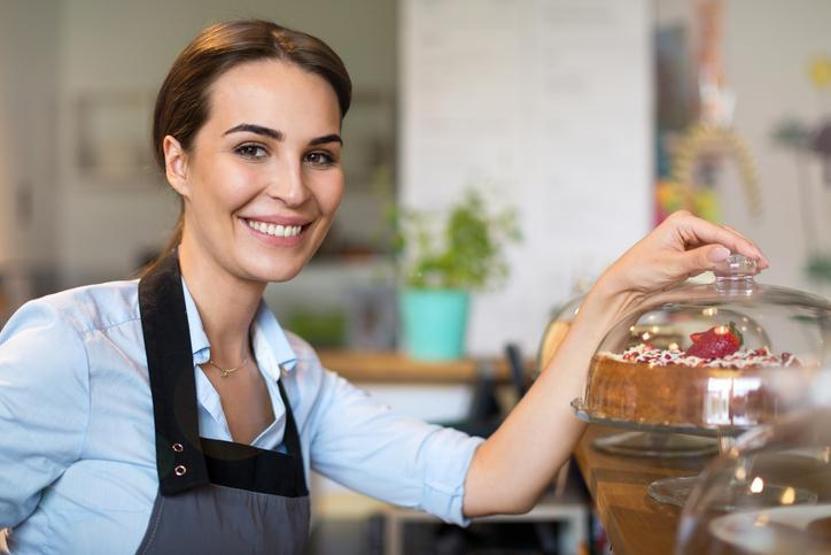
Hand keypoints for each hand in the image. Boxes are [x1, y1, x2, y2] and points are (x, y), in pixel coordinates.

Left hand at [594, 210, 767, 301]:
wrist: (624, 285)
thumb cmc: (640, 271)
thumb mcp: (671, 266)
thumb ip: (700, 259)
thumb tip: (726, 253)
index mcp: (682, 222)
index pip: (718, 232)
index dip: (740, 245)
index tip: (757, 257)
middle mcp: (688, 227)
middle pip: (723, 236)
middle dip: (743, 250)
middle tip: (763, 264)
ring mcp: (690, 240)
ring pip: (722, 246)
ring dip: (737, 258)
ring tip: (756, 269)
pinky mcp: (691, 254)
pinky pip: (714, 257)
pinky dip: (727, 265)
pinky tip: (739, 272)